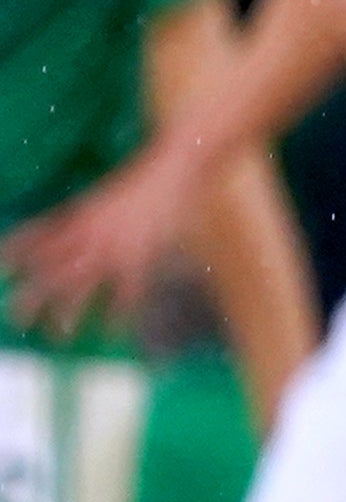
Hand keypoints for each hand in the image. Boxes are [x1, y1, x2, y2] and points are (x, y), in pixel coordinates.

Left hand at [3, 147, 203, 342]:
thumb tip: (67, 233)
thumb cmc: (140, 181)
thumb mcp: (101, 198)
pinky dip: (120, 313)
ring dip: (70, 311)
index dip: (17, 253)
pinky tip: (112, 332)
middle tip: (16, 317)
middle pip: (53, 270)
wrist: (172, 168)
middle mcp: (89, 235)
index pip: (39, 239)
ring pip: (85, 285)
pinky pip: (126, 291)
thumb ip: (83, 218)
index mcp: (78, 217)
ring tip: (58, 333)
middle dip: (34, 295)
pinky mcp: (141, 256)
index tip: (1, 268)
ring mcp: (115, 248)